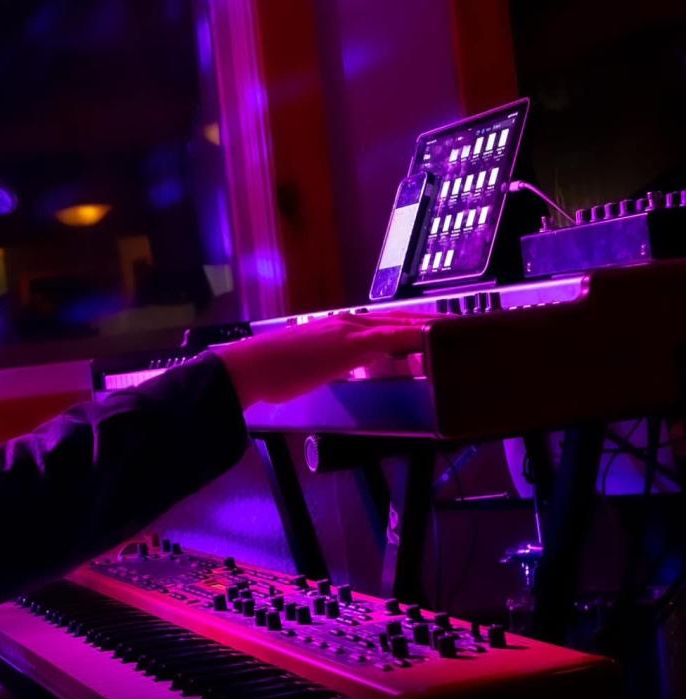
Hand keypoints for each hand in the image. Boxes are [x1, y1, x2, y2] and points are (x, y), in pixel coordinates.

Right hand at [214, 312, 434, 406]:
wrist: (249, 368)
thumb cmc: (269, 372)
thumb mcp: (306, 366)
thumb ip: (327, 364)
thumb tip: (336, 369)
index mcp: (336, 329)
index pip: (382, 325)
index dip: (409, 326)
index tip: (431, 332)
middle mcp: (347, 323)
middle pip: (398, 319)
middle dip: (428, 322)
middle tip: (457, 326)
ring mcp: (350, 331)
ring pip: (401, 323)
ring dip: (430, 326)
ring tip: (456, 330)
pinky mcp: (351, 343)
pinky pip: (394, 335)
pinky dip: (417, 334)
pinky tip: (436, 337)